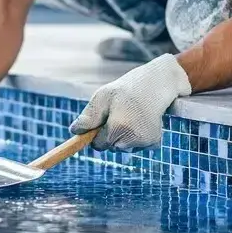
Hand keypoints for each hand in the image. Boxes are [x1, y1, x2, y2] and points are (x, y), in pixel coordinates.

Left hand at [69, 54, 191, 150]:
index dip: (97, 134)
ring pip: (123, 148)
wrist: (157, 84)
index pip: (99, 144)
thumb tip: (74, 131)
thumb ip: (89, 116)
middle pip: (111, 148)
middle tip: (118, 114)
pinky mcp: (154, 143)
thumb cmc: (126, 89)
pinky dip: (135, 137)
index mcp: (118, 127)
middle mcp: (133, 138)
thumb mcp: (103, 96)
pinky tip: (140, 122)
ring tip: (130, 116)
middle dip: (110, 135)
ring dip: (122, 136)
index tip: (101, 123)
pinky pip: (136, 147)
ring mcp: (145, 142)